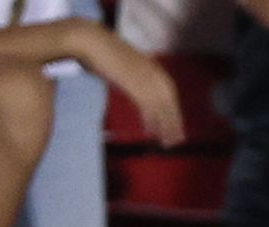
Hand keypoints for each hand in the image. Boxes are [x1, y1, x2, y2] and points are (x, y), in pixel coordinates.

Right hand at [69, 23, 185, 146]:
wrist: (90, 41)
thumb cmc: (101, 49)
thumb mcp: (124, 64)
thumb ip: (133, 76)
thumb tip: (135, 88)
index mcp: (154, 68)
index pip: (169, 93)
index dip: (173, 110)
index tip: (176, 124)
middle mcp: (155, 74)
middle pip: (169, 103)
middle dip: (173, 123)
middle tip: (177, 140)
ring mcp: (146, 80)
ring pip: (162, 108)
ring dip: (165, 127)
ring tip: (168, 143)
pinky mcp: (135, 86)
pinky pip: (148, 108)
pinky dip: (151, 121)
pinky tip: (151, 132)